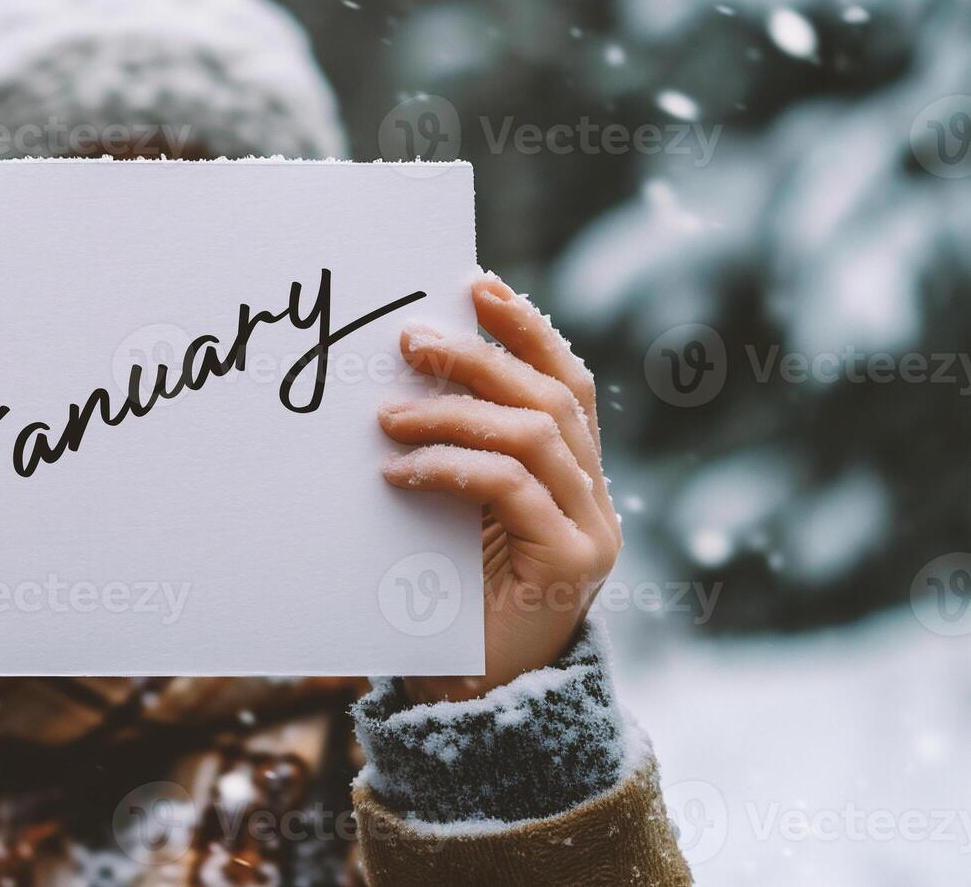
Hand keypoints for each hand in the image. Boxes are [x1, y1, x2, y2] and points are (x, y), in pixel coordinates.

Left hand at [381, 273, 621, 703]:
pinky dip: (452, 469)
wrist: (468, 699)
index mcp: (573, 477)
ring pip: (536, 436)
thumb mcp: (450, 515)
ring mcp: (592, 532)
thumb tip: (396, 383)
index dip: (527, 328)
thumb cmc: (446, 601)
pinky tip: (398, 473)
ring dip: (456, 414)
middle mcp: (594, 498)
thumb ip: (451, 458)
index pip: (564, 383)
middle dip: (480, 359)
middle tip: (409, 341)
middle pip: (551, 398)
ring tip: (387, 417)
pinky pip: (513, 490)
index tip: (476, 283)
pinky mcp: (573, 565)